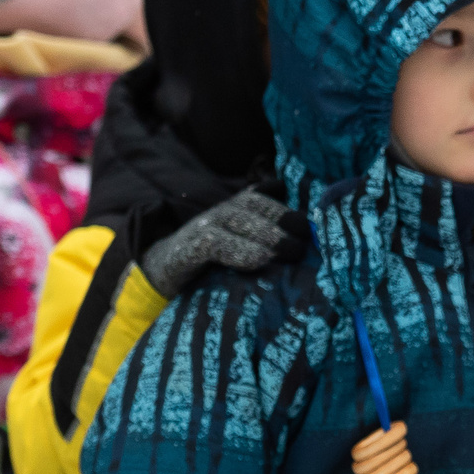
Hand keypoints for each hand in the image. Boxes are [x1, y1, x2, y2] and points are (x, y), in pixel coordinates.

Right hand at [139, 190, 309, 298]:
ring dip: (266, 233)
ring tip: (291, 251)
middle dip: (283, 218)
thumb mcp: (240, 250)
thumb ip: (266, 240)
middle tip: (307, 240)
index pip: (262, 199)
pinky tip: (260, 261)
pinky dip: (239, 251)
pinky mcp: (186, 250)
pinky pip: (214, 244)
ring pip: (235, 219)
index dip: (288, 210)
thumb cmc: (210, 266)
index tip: (313, 227)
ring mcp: (200, 229)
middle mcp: (218, 214)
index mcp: (233, 212)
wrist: (160, 274)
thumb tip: (306, 240)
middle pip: (252, 205)